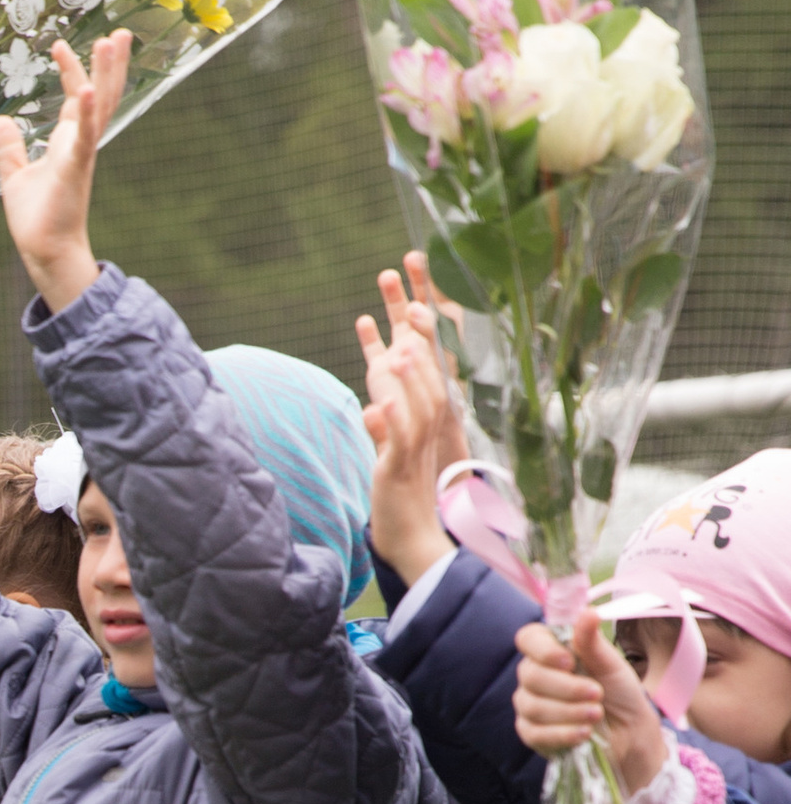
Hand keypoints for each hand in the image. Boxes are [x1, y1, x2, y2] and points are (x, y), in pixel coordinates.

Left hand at [0, 32, 129, 308]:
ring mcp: (81, 154)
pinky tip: (88, 89)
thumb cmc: (37, 218)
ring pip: (101, 107)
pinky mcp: (74, 169)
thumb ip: (9, 147)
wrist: (44, 250)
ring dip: (107, 74)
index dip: (72, 69)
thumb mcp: (15, 175)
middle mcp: (80, 143)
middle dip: (110, 63)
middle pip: (102, 94)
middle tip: (120, 31)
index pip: (76, 97)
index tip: (59, 42)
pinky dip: (88, 112)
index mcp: (69, 142)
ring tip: (113, 42)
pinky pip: (84, 137)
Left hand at [356, 259, 468, 585]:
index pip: (426, 348)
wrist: (413, 535)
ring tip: (402, 348)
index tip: (411, 268)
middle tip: (407, 276)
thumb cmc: (401, 485)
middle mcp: (429, 421)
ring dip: (410, 376)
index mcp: (426, 407)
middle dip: (419, 319)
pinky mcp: (398, 472)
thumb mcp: (392, 437)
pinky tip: (373, 406)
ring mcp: (416, 446)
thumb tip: (380, 381)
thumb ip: (385, 408)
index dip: (419, 308)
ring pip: (419, 404)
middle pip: (430, 362)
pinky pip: (393, 446)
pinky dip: (384, 426)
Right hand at [514, 607, 670, 798]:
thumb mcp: (611, 664)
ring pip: (533, 705)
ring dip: (569, 711)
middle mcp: (534, 675)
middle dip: (566, 687)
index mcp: (550, 651)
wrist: (629, 733)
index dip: (542, 649)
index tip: (568, 661)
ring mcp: (529, 705)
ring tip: (596, 714)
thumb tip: (588, 612)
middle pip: (530, 675)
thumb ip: (593, 642)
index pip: (528, 638)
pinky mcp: (531, 733)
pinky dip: (563, 733)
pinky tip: (584, 733)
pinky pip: (535, 732)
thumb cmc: (619, 693)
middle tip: (597, 694)